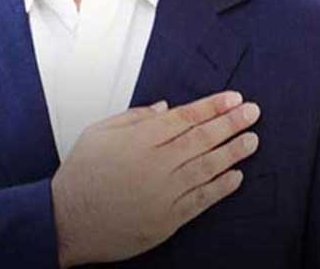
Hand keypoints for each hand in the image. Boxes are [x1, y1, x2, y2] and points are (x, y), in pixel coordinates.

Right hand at [50, 90, 261, 267]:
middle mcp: (155, 165)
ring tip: (252, 140)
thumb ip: (133, 118)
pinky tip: (236, 176)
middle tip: (252, 112)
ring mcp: (163, 194)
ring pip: (206, 168)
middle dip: (230, 123)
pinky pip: (200, 201)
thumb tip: (165, 108)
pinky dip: (220, 188)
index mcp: (138, 140)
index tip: (233, 98)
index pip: (184, 118)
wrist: (66, 221)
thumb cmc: (80, 176)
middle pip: (201, 139)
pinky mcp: (166, 219)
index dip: (212, 106)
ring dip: (232, 153)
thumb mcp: (98, 133)